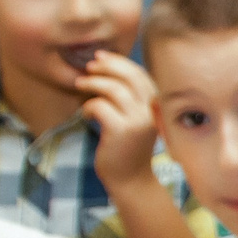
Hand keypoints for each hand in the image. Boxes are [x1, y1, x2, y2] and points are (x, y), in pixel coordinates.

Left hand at [78, 51, 163, 186]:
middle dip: (106, 67)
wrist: (132, 180)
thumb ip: (131, 98)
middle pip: (129, 76)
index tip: (100, 57)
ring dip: (92, 83)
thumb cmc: (129, 148)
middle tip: (88, 67)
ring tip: (80, 85)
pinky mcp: (121, 132)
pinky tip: (85, 113)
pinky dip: (88, 106)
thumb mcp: (136, 119)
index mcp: (158, 105)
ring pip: (113, 89)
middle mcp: (152, 111)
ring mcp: (138, 121)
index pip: (139, 74)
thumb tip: (108, 69)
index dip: (118, 61)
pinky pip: (100, 106)